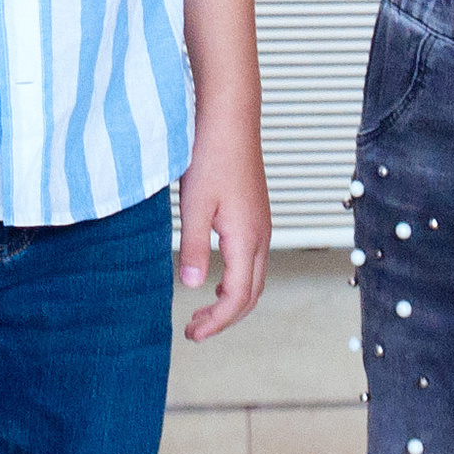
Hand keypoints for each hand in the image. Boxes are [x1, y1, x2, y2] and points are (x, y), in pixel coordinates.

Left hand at [177, 112, 269, 338]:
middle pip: (250, 294)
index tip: (193, 335)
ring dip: (232, 300)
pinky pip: (251, 259)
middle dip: (225, 319)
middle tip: (195, 331)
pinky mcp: (254, 214)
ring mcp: (260, 225)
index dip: (216, 322)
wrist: (229, 118)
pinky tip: (216, 275)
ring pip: (253, 277)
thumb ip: (194, 246)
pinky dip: (236, 278)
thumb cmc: (211, 155)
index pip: (237, 298)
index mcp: (247, 239)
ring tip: (204, 312)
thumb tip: (193, 286)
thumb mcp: (194, 205)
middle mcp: (260, 237)